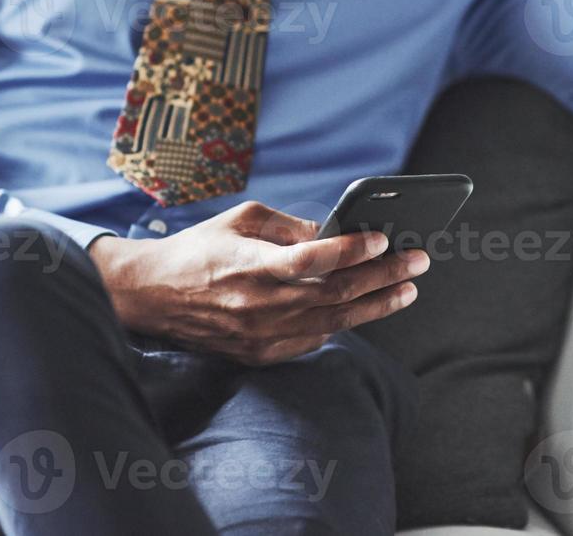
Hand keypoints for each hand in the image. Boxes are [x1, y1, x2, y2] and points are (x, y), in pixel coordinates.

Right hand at [88, 201, 427, 364]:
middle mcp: (259, 303)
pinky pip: (313, 340)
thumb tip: (335, 232)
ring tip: (408, 288)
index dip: (351, 250)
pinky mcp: (261, 354)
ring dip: (377, 305)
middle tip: (419, 261)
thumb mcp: (241, 219)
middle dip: (383, 276)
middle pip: (335, 293)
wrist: (153, 296)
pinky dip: (343, 324)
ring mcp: (261, 334)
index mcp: (252, 263)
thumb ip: (289, 225)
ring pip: (333, 322)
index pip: (312, 259)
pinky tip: (368, 308)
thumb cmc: (201, 248)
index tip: (384, 238)